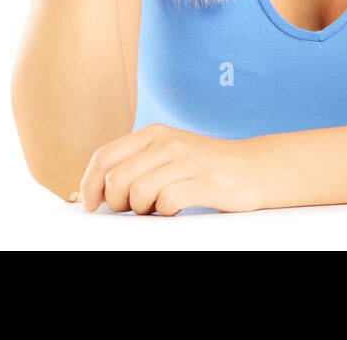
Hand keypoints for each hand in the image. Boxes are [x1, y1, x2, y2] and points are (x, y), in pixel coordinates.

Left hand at [79, 123, 271, 215]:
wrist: (257, 168)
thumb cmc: (207, 166)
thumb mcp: (169, 154)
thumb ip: (137, 164)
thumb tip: (98, 190)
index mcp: (153, 134)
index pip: (104, 157)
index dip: (89, 184)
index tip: (92, 204)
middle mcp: (168, 143)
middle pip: (116, 179)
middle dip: (117, 203)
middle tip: (132, 210)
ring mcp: (188, 161)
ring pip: (138, 192)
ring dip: (143, 209)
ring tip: (158, 208)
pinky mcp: (206, 181)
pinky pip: (167, 202)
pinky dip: (166, 213)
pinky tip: (177, 209)